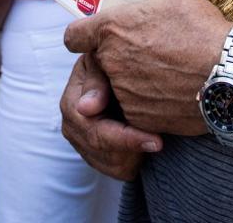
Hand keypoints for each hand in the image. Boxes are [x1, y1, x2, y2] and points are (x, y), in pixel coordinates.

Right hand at [59, 52, 161, 180]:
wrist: (116, 74)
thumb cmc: (111, 64)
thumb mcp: (102, 62)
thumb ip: (96, 79)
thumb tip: (87, 108)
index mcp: (72, 103)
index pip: (96, 131)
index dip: (126, 138)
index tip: (157, 140)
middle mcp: (72, 128)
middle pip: (104, 152)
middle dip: (133, 148)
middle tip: (160, 142)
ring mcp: (83, 145)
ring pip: (113, 165)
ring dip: (135, 154)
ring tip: (155, 136)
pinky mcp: (97, 157)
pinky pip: (119, 170)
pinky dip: (134, 160)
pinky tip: (145, 144)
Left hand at [62, 0, 229, 136]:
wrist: (231, 76)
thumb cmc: (201, 30)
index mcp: (111, 29)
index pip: (73, 36)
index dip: (84, 34)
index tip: (98, 34)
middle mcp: (111, 63)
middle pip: (99, 60)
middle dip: (115, 55)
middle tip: (146, 48)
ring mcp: (124, 93)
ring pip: (116, 85)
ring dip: (131, 78)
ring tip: (164, 68)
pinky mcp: (139, 118)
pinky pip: (133, 107)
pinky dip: (146, 101)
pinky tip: (171, 88)